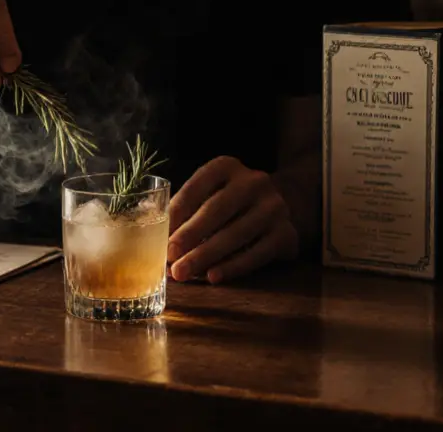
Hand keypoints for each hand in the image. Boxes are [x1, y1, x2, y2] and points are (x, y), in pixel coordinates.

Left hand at [166, 156, 298, 283]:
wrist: (284, 205)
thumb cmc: (231, 203)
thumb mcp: (211, 193)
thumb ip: (187, 211)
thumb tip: (156, 240)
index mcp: (227, 166)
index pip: (197, 187)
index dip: (176, 213)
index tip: (160, 235)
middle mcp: (254, 181)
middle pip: (216, 211)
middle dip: (189, 236)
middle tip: (169, 258)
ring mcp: (274, 207)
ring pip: (235, 234)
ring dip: (205, 256)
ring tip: (183, 272)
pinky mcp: (286, 233)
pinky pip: (256, 254)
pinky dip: (232, 267)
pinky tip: (213, 276)